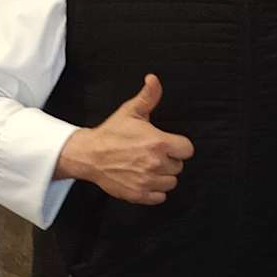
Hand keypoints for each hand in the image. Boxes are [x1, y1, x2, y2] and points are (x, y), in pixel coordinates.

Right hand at [57, 75, 194, 204]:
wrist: (89, 154)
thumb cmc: (111, 133)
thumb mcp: (131, 111)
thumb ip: (148, 96)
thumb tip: (154, 79)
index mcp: (159, 143)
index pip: (187, 149)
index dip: (178, 146)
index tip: (168, 144)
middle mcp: (156, 163)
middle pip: (179, 166)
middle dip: (169, 160)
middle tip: (153, 154)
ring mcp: (148, 180)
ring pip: (171, 182)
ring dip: (163, 176)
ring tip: (148, 166)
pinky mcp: (139, 194)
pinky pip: (160, 197)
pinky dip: (154, 191)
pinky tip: (145, 179)